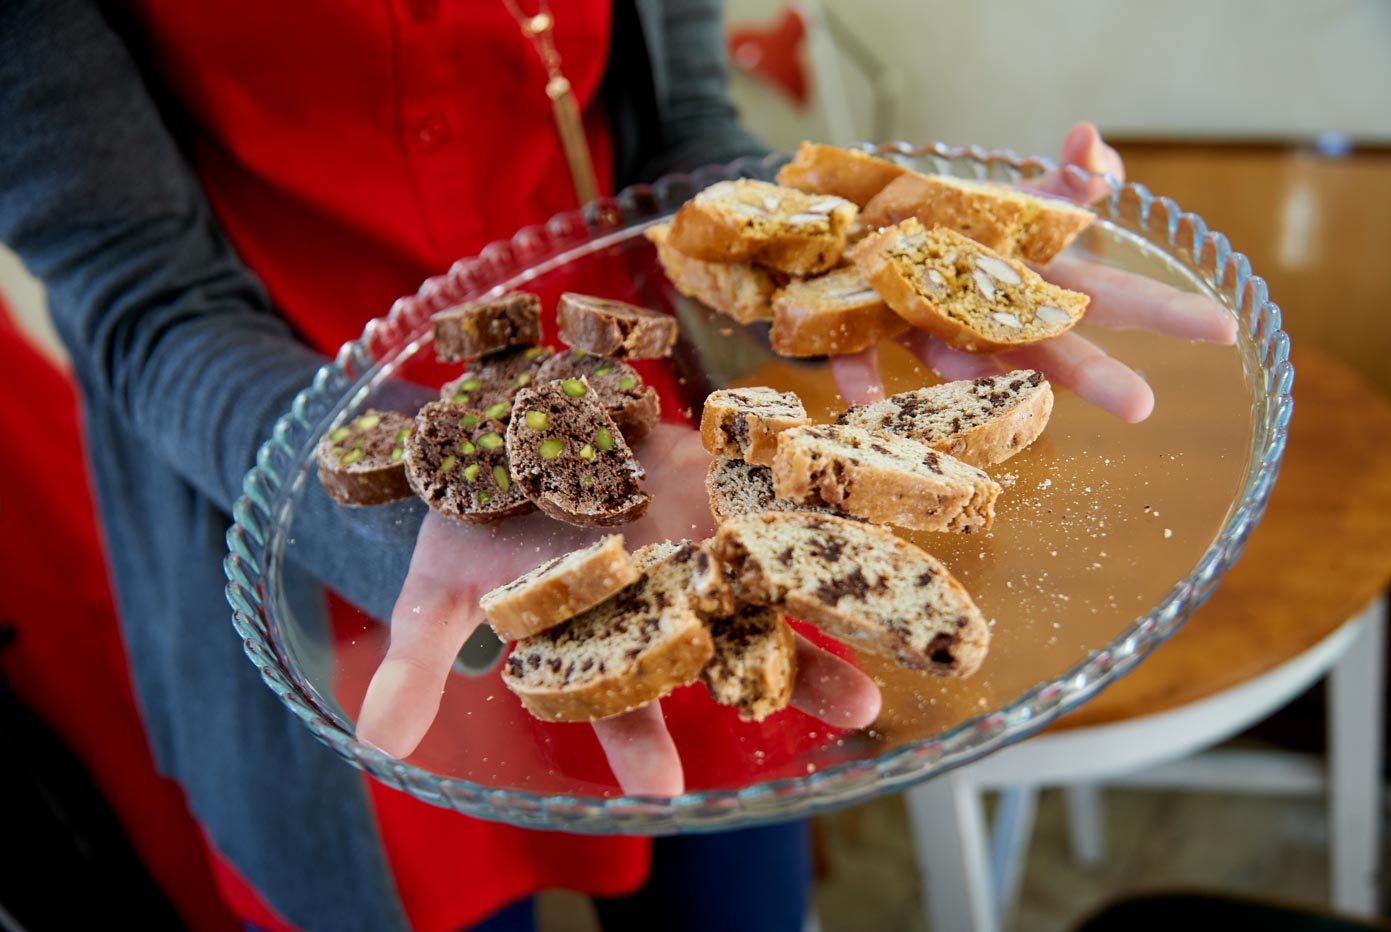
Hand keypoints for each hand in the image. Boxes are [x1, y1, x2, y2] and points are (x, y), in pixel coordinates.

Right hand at [355, 422, 881, 794]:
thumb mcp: (437, 586)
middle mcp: (660, 588)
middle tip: (857, 709)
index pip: (618, 696)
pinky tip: (877, 497)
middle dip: (791, 672)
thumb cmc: (472, 518)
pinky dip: (816, 489)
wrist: (500, 429)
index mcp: (599, 630)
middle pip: (731, 639)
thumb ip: (420, 659)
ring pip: (770, 566)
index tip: (662, 785)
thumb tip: (376, 745)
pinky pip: (768, 481)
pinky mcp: (708, 469)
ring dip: (833, 590)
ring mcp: (691, 528)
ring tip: (902, 611)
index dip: (637, 736)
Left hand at [830, 123, 1237, 418]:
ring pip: (957, 359)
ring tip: (996, 401)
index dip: (1167, 314)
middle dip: (1094, 374)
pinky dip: (863, 375)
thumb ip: (1064, 182)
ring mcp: (928, 332)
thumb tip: (1090, 140)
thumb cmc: (948, 230)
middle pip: (1048, 348)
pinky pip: (862, 355)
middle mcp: (990, 322)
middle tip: (1142, 404)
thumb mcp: (1014, 203)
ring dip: (972, 378)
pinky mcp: (863, 331)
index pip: (1113, 299)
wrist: (858, 238)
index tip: (1227, 328)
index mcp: (1034, 289)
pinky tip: (866, 399)